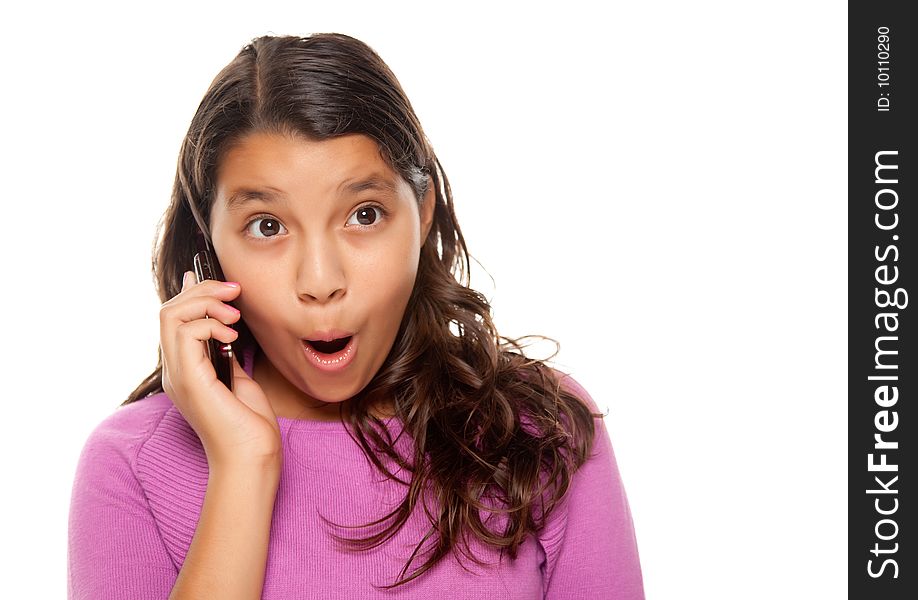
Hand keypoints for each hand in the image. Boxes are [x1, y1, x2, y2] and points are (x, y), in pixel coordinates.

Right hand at [160, 271, 280, 468]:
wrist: (252, 458)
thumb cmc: (250, 426)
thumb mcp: (238, 379)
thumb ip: (224, 354)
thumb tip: (224, 328)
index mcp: (185, 370)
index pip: (174, 320)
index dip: (194, 294)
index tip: (224, 285)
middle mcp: (175, 371)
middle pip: (168, 311)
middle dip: (202, 290)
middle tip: (234, 292)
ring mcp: (177, 376)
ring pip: (170, 315)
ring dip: (206, 303)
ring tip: (234, 315)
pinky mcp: (189, 380)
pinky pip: (185, 333)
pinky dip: (210, 324)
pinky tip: (232, 337)